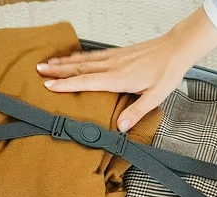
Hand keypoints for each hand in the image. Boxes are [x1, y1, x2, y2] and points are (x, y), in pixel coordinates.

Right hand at [37, 7, 216, 130]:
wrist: (177, 48)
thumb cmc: (168, 71)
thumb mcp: (155, 96)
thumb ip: (136, 111)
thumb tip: (120, 127)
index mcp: (118, 78)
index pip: (86, 82)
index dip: (66, 84)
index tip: (49, 85)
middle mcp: (112, 66)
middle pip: (79, 68)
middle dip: (57, 70)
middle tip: (38, 70)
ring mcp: (114, 58)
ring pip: (84, 60)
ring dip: (64, 62)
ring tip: (48, 63)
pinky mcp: (118, 53)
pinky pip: (93, 55)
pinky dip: (79, 56)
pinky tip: (74, 57)